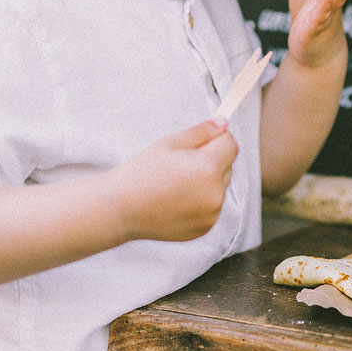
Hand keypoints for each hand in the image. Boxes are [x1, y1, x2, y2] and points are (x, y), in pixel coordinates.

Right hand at [108, 119, 237, 242]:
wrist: (120, 208)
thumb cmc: (142, 171)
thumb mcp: (170, 143)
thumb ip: (202, 131)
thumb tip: (224, 123)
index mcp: (207, 168)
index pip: (231, 144)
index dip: (217, 139)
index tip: (200, 142)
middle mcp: (214, 194)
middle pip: (228, 166)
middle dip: (212, 160)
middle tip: (181, 164)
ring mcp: (211, 214)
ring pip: (220, 187)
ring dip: (208, 181)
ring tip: (177, 183)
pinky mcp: (205, 228)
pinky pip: (212, 206)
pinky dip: (202, 201)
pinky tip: (177, 200)